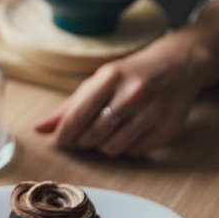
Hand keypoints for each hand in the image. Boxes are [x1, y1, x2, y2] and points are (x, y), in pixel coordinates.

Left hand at [34, 32, 206, 156]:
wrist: (179, 65)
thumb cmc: (130, 74)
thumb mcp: (99, 81)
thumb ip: (69, 106)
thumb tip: (38, 129)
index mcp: (111, 77)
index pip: (78, 114)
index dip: (64, 133)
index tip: (60, 140)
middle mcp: (134, 93)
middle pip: (94, 134)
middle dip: (82, 141)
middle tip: (82, 137)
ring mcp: (155, 111)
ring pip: (114, 147)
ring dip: (103, 147)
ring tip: (105, 134)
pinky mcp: (170, 127)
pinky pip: (136, 152)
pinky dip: (126, 149)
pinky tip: (127, 134)